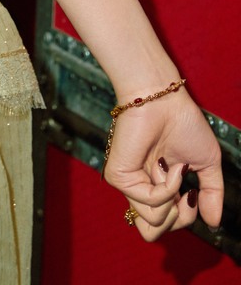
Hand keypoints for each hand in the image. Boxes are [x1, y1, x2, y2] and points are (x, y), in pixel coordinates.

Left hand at [103, 88, 223, 240]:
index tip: (192, 192)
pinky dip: (167, 188)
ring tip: (173, 170)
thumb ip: (212, 195)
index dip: (185, 216)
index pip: (165, 222)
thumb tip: (213, 224)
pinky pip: (149, 204)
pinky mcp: (119, 176)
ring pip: (153, 224)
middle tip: (184, 193)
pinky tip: (166, 165)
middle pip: (153, 232)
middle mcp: (139, 186)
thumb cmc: (183, 123)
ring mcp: (128, 182)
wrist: (164, 98)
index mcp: (155, 185)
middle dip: (178, 219)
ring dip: (173, 201)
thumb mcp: (207, 163)